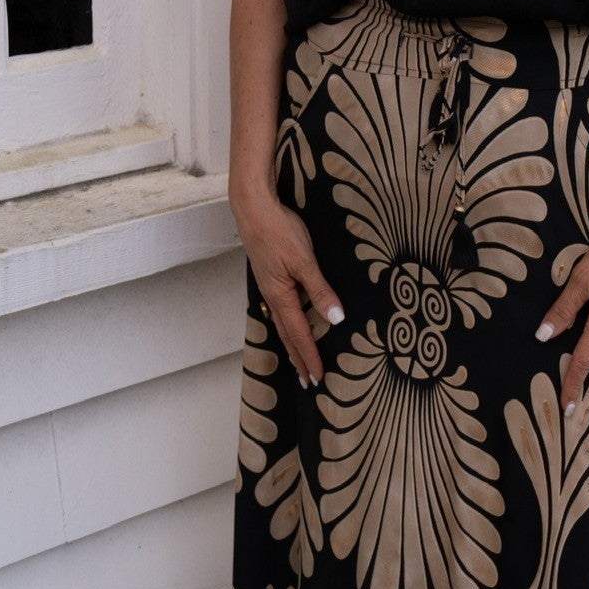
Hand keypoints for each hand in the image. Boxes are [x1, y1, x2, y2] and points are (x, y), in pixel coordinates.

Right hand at [234, 191, 344, 386]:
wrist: (253, 208)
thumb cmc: (278, 231)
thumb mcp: (304, 260)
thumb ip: (320, 290)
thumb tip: (336, 319)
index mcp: (281, 296)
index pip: (300, 334)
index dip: (310, 356)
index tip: (318, 377)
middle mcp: (273, 296)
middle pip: (287, 335)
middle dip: (298, 358)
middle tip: (307, 381)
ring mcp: (269, 286)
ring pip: (282, 323)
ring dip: (292, 343)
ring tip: (298, 360)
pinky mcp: (270, 276)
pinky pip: (279, 308)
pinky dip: (287, 324)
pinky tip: (289, 322)